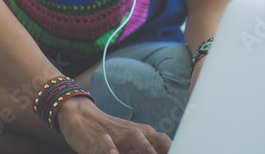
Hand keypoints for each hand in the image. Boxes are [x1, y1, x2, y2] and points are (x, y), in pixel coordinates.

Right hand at [56, 96, 171, 153]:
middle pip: (155, 139)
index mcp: (142, 134)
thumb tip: (166, 149)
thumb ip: (146, 146)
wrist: (79, 116)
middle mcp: (133, 133)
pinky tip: (113, 153)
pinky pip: (105, 144)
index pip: (165, 142)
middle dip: (165, 151)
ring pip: (135, 138)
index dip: (174, 148)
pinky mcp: (97, 140)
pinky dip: (110, 149)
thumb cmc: (108, 133)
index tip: (185, 150)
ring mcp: (116, 135)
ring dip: (146, 149)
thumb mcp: (129, 142)